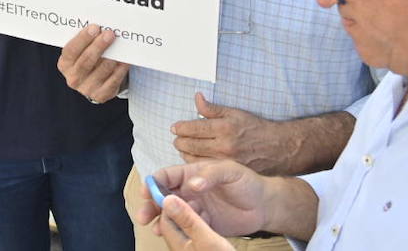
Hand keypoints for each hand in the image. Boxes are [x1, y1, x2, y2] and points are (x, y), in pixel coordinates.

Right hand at [57, 23, 128, 103]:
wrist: (93, 82)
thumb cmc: (87, 58)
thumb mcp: (82, 50)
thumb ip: (87, 41)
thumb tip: (102, 26)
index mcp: (65, 64)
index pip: (71, 50)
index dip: (83, 38)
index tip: (95, 27)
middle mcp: (73, 78)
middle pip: (86, 60)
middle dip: (99, 46)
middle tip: (110, 34)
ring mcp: (86, 89)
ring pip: (101, 71)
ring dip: (112, 57)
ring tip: (120, 46)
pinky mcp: (100, 96)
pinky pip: (112, 81)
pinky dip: (120, 70)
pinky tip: (125, 61)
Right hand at [134, 161, 270, 244]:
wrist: (264, 206)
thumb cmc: (248, 182)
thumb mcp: (231, 171)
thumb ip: (211, 175)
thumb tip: (191, 183)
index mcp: (192, 173)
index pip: (167, 175)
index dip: (154, 182)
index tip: (146, 192)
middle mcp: (189, 190)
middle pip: (163, 196)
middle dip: (150, 205)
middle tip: (143, 216)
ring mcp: (194, 208)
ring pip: (171, 213)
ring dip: (160, 220)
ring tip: (156, 229)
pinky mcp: (201, 224)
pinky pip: (185, 228)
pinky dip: (176, 231)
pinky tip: (173, 236)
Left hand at [172, 93, 281, 167]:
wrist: (278, 148)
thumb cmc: (256, 128)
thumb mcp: (235, 113)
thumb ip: (212, 108)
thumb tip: (196, 98)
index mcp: (224, 128)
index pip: (192, 129)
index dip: (180, 128)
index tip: (175, 127)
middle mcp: (223, 146)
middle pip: (190, 146)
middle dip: (179, 141)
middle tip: (177, 137)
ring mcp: (226, 162)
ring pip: (194, 160)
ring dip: (185, 153)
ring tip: (183, 147)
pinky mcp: (228, 173)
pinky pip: (205, 169)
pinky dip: (196, 164)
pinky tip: (195, 158)